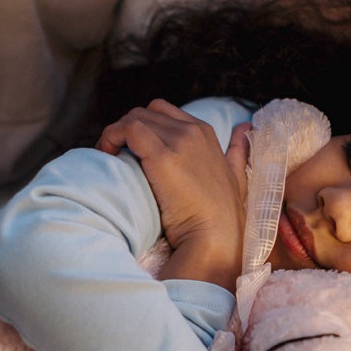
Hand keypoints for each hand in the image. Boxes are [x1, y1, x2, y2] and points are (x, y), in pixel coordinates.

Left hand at [97, 99, 251, 289]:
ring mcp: (178, 142)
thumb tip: (244, 129)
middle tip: (115, 153)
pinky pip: (128, 130)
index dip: (143, 126)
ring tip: (107, 156)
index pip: (163, 111)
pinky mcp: (162, 157)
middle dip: (126, 128)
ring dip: (115, 133)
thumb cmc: (222, 217)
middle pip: (146, 112)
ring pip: (134, 118)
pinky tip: (107, 155)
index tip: (132, 148)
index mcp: (205, 133)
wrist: (216, 239)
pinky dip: (111, 137)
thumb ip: (239, 152)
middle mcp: (192, 131)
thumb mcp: (238, 178)